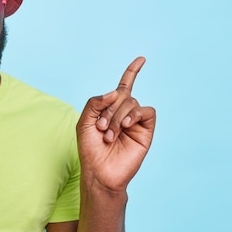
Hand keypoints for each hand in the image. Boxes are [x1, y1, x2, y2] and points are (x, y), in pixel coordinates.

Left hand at [77, 56, 155, 192]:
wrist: (99, 172)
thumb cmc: (90, 149)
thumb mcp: (84, 120)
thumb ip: (96, 102)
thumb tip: (116, 92)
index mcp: (111, 108)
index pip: (124, 86)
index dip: (133, 72)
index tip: (142, 59)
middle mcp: (125, 113)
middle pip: (122, 94)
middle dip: (109, 109)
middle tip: (101, 128)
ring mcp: (136, 122)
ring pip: (132, 103)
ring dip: (118, 116)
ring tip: (110, 135)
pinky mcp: (146, 131)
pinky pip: (147, 112)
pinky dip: (135, 115)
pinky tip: (126, 126)